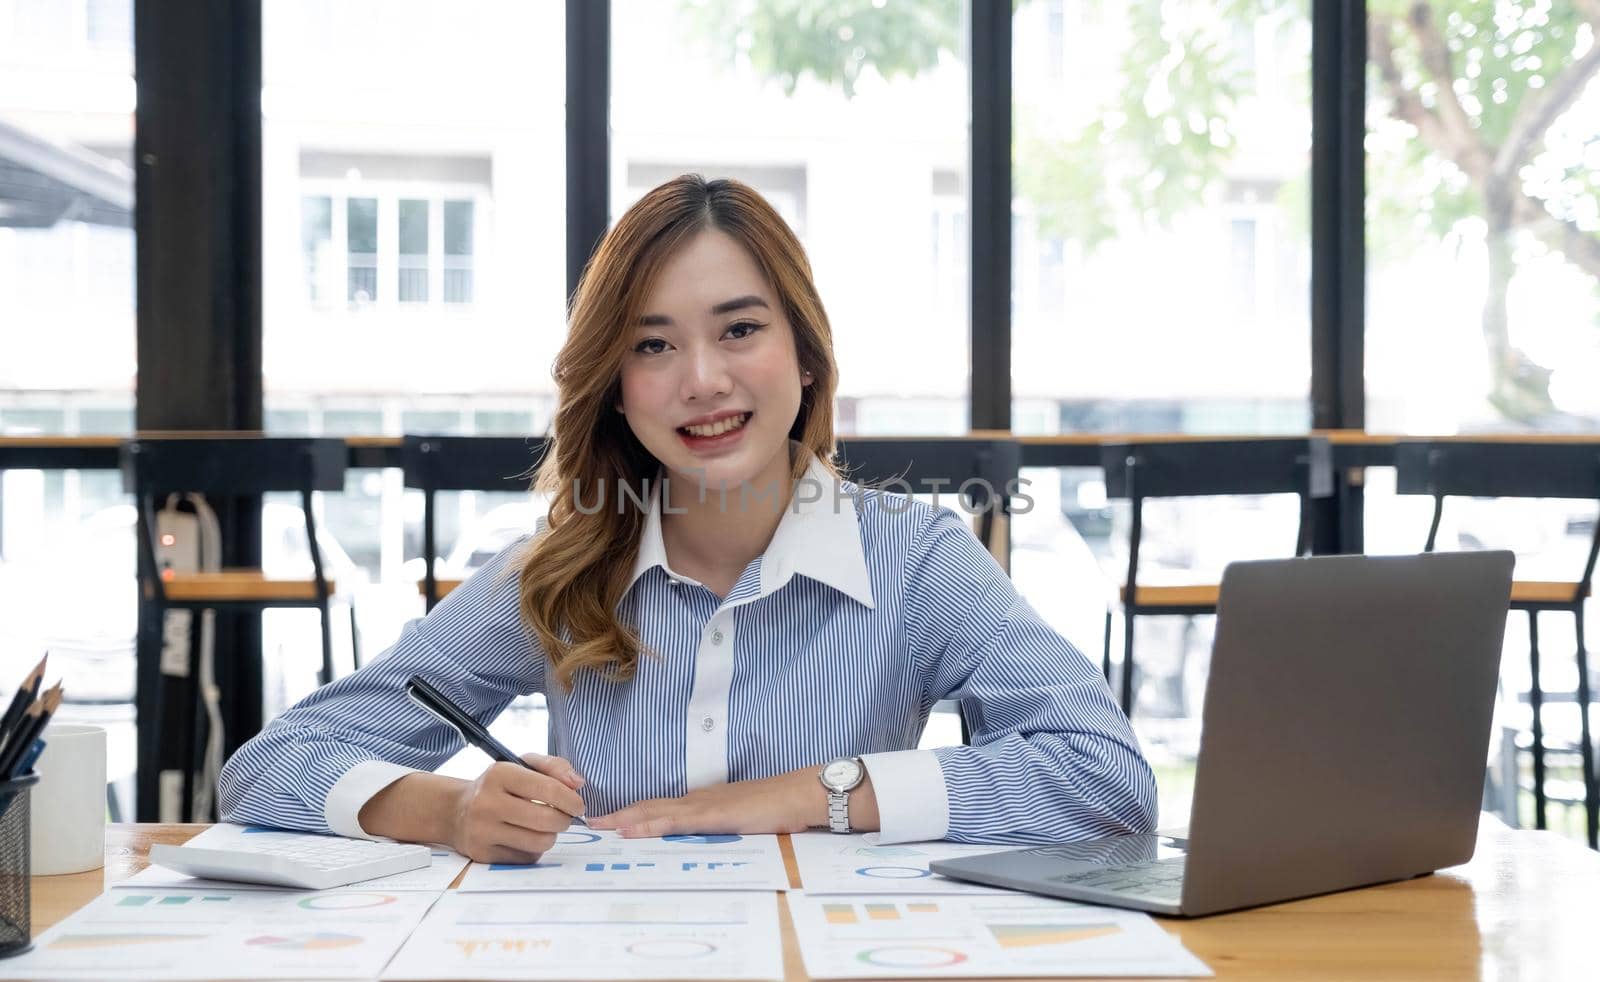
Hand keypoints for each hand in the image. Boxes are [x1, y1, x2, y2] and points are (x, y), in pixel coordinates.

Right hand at [447, 753, 586, 862]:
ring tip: (544, 827)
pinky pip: (526, 858)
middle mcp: (487, 802)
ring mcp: (482, 831)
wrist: (456, 811)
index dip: (571, 799)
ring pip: (539, 842)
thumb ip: (554, 767)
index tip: (577, 805)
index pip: (548, 789)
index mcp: (499, 774)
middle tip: (563, 817)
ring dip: (550, 836)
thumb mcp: (522, 765)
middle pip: (547, 820)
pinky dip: (533, 849)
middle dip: (564, 820)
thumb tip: (578, 783)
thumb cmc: (498, 787)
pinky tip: (525, 838)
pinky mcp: (482, 854)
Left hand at [589, 766, 848, 837]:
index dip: (633, 814)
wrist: (797, 795)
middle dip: (619, 815)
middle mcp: (697, 799)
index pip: (660, 808)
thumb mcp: (743, 822)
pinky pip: (673, 821)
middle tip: (590, 823)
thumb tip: (707, 841)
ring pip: (654, 811)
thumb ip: (723, 829)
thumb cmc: (777, 809)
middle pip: (649, 806)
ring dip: (624, 819)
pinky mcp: (711, 815)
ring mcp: (703, 805)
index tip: (610, 822)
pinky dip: (648, 825)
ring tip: (599, 827)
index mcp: (703, 802)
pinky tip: (630, 830)